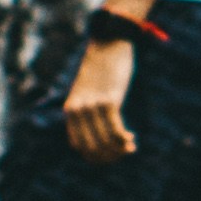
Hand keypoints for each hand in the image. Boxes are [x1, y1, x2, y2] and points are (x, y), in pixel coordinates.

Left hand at [65, 37, 138, 159]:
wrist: (108, 43)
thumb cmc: (100, 69)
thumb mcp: (87, 92)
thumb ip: (88, 111)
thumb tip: (100, 134)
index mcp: (70, 109)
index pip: (78, 146)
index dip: (95, 156)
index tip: (110, 154)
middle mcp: (78, 110)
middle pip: (92, 148)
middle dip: (109, 157)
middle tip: (123, 152)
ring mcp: (93, 106)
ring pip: (105, 142)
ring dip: (119, 150)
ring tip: (129, 147)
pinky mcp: (109, 100)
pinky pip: (116, 131)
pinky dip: (124, 140)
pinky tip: (131, 139)